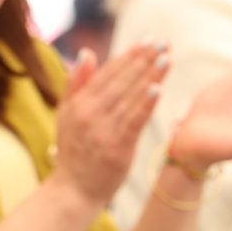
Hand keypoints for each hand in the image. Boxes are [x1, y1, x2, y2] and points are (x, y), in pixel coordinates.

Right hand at [48, 42, 166, 212]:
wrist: (74, 189)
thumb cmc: (73, 150)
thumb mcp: (65, 114)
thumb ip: (75, 83)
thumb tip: (87, 53)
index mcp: (78, 103)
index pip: (107, 73)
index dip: (128, 56)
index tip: (147, 41)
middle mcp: (89, 114)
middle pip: (120, 81)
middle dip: (143, 60)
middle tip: (162, 42)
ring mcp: (103, 130)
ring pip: (130, 97)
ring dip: (149, 76)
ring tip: (166, 58)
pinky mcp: (118, 147)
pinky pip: (134, 121)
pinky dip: (145, 104)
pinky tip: (157, 88)